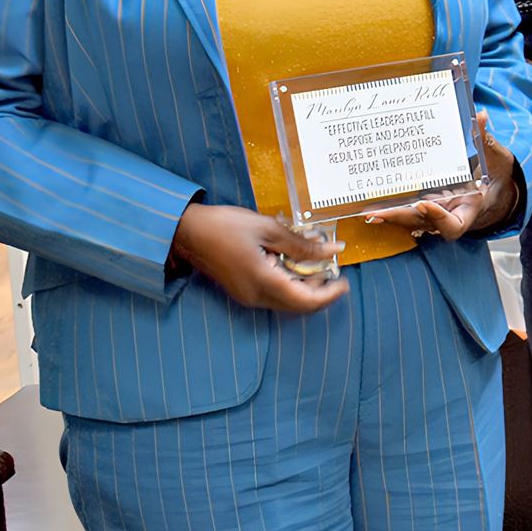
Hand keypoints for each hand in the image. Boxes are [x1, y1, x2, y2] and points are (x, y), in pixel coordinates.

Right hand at [170, 203, 347, 313]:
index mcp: (263, 281)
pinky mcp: (243, 291)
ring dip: (305, 287)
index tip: (345, 281)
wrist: (186, 231)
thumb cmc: (224, 225)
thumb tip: (333, 249)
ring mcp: (247, 296)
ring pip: (287, 301)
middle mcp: (255, 296)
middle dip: (321, 290)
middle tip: (331, 267)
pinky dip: (290, 284)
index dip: (330, 294)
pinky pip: (274, 295)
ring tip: (314, 261)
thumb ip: (302, 244)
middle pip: (299, 305)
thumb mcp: (268, 228)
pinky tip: (293, 263)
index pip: (306, 301)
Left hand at [364, 113, 521, 242]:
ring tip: (367, 208)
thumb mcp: (494, 157)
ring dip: (388, 215)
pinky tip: (369, 202)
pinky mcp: (422, 206)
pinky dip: (388, 207)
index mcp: (468, 209)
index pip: (453, 225)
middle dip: (400, 217)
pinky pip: (405, 209)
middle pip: (422, 223)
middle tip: (377, 212)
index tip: (426, 204)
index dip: (438, 218)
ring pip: (409, 220)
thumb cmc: (494, 173)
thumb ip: (484, 141)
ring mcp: (434, 213)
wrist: (491, 185)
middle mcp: (448, 215)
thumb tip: (481, 116)